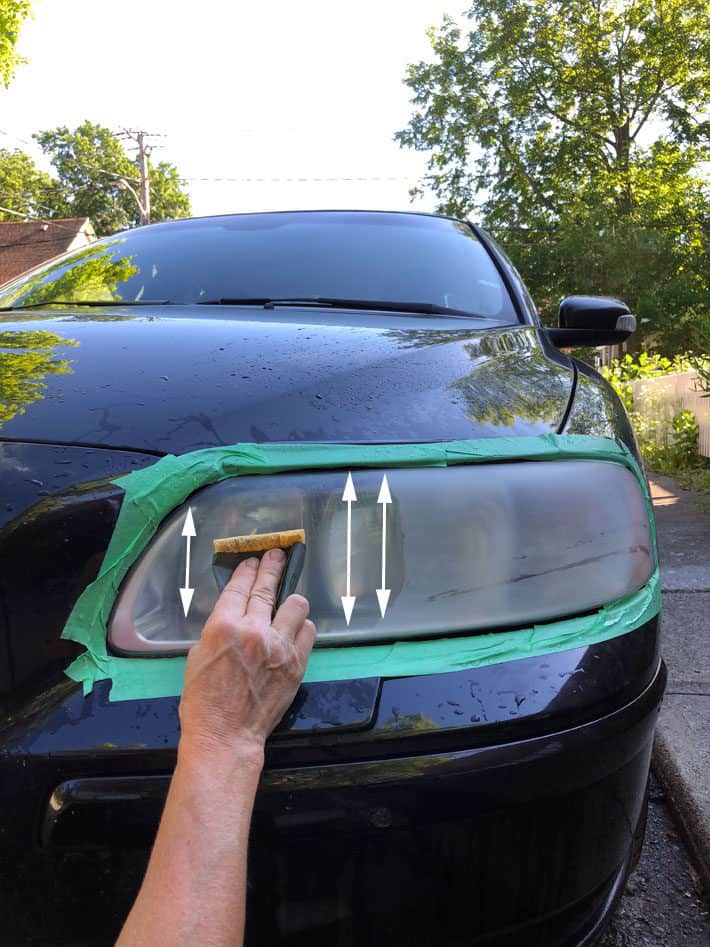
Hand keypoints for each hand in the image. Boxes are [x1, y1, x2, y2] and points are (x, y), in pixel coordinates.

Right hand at [178, 549, 315, 760]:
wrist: (226, 735)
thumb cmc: (203, 701)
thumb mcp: (197, 656)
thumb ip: (219, 629)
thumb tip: (235, 614)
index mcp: (224, 626)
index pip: (240, 587)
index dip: (248, 570)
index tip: (254, 561)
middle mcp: (255, 631)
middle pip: (268, 588)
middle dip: (272, 568)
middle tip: (277, 556)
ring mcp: (279, 647)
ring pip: (297, 605)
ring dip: (291, 602)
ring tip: (289, 602)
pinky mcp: (297, 663)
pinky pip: (308, 632)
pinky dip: (302, 627)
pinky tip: (296, 629)